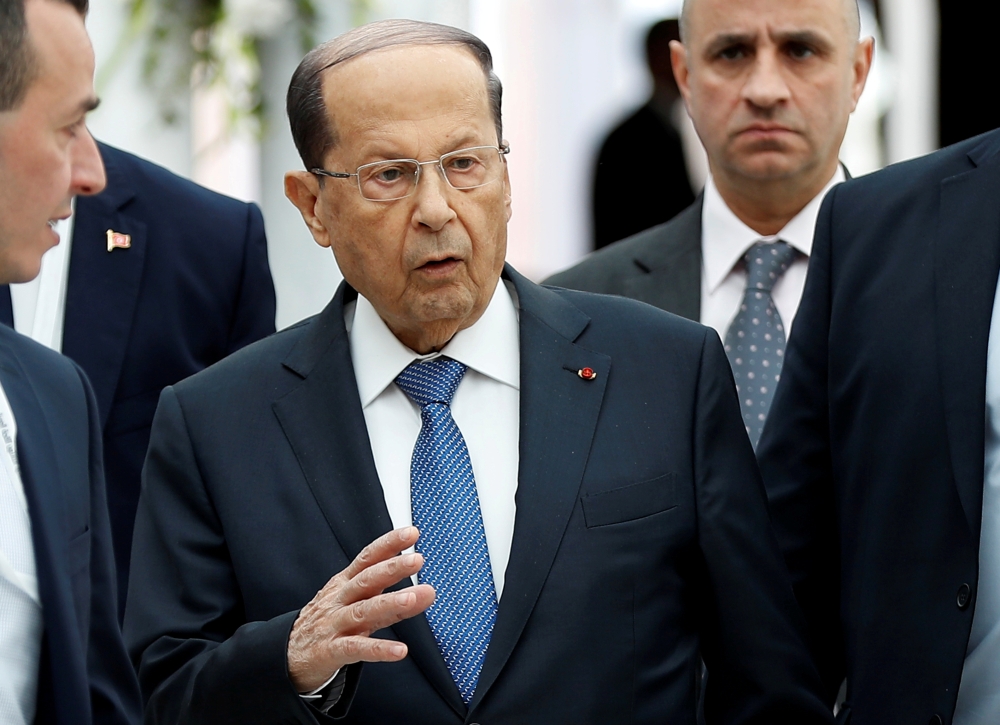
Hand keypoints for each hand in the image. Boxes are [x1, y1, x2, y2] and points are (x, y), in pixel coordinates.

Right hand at [287, 526, 434, 691]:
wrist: (289, 655)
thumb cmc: (330, 623)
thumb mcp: (359, 606)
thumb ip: (394, 601)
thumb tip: (429, 592)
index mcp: (346, 583)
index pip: (368, 558)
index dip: (388, 544)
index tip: (412, 533)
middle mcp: (340, 599)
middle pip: (366, 580)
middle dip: (392, 568)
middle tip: (417, 559)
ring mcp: (334, 624)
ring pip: (362, 611)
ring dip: (388, 603)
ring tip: (413, 598)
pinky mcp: (330, 651)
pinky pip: (355, 649)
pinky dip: (378, 649)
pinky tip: (400, 650)